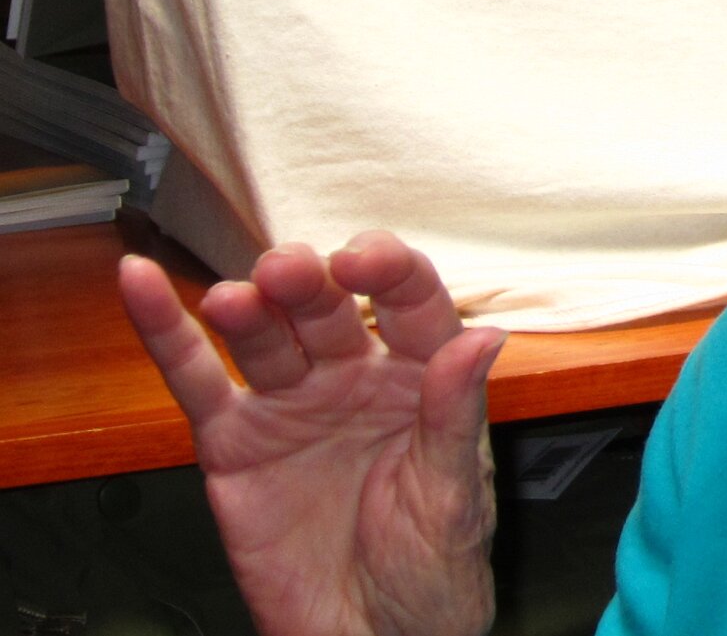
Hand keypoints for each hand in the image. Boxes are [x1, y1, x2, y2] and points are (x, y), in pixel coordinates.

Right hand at [117, 234, 504, 635]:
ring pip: (264, 334)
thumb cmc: (430, 568)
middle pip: (329, 307)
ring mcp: (292, 403)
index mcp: (421, 375)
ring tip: (234, 300)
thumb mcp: (453, 494)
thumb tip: (481, 339)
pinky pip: (198, 380)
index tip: (367, 260)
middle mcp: (355, 376)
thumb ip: (455, 414)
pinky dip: (166, 332)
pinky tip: (142, 285)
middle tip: (289, 275)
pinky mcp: (235, 442)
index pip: (411, 300)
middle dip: (308, 282)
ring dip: (246, 306)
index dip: (389, 270)